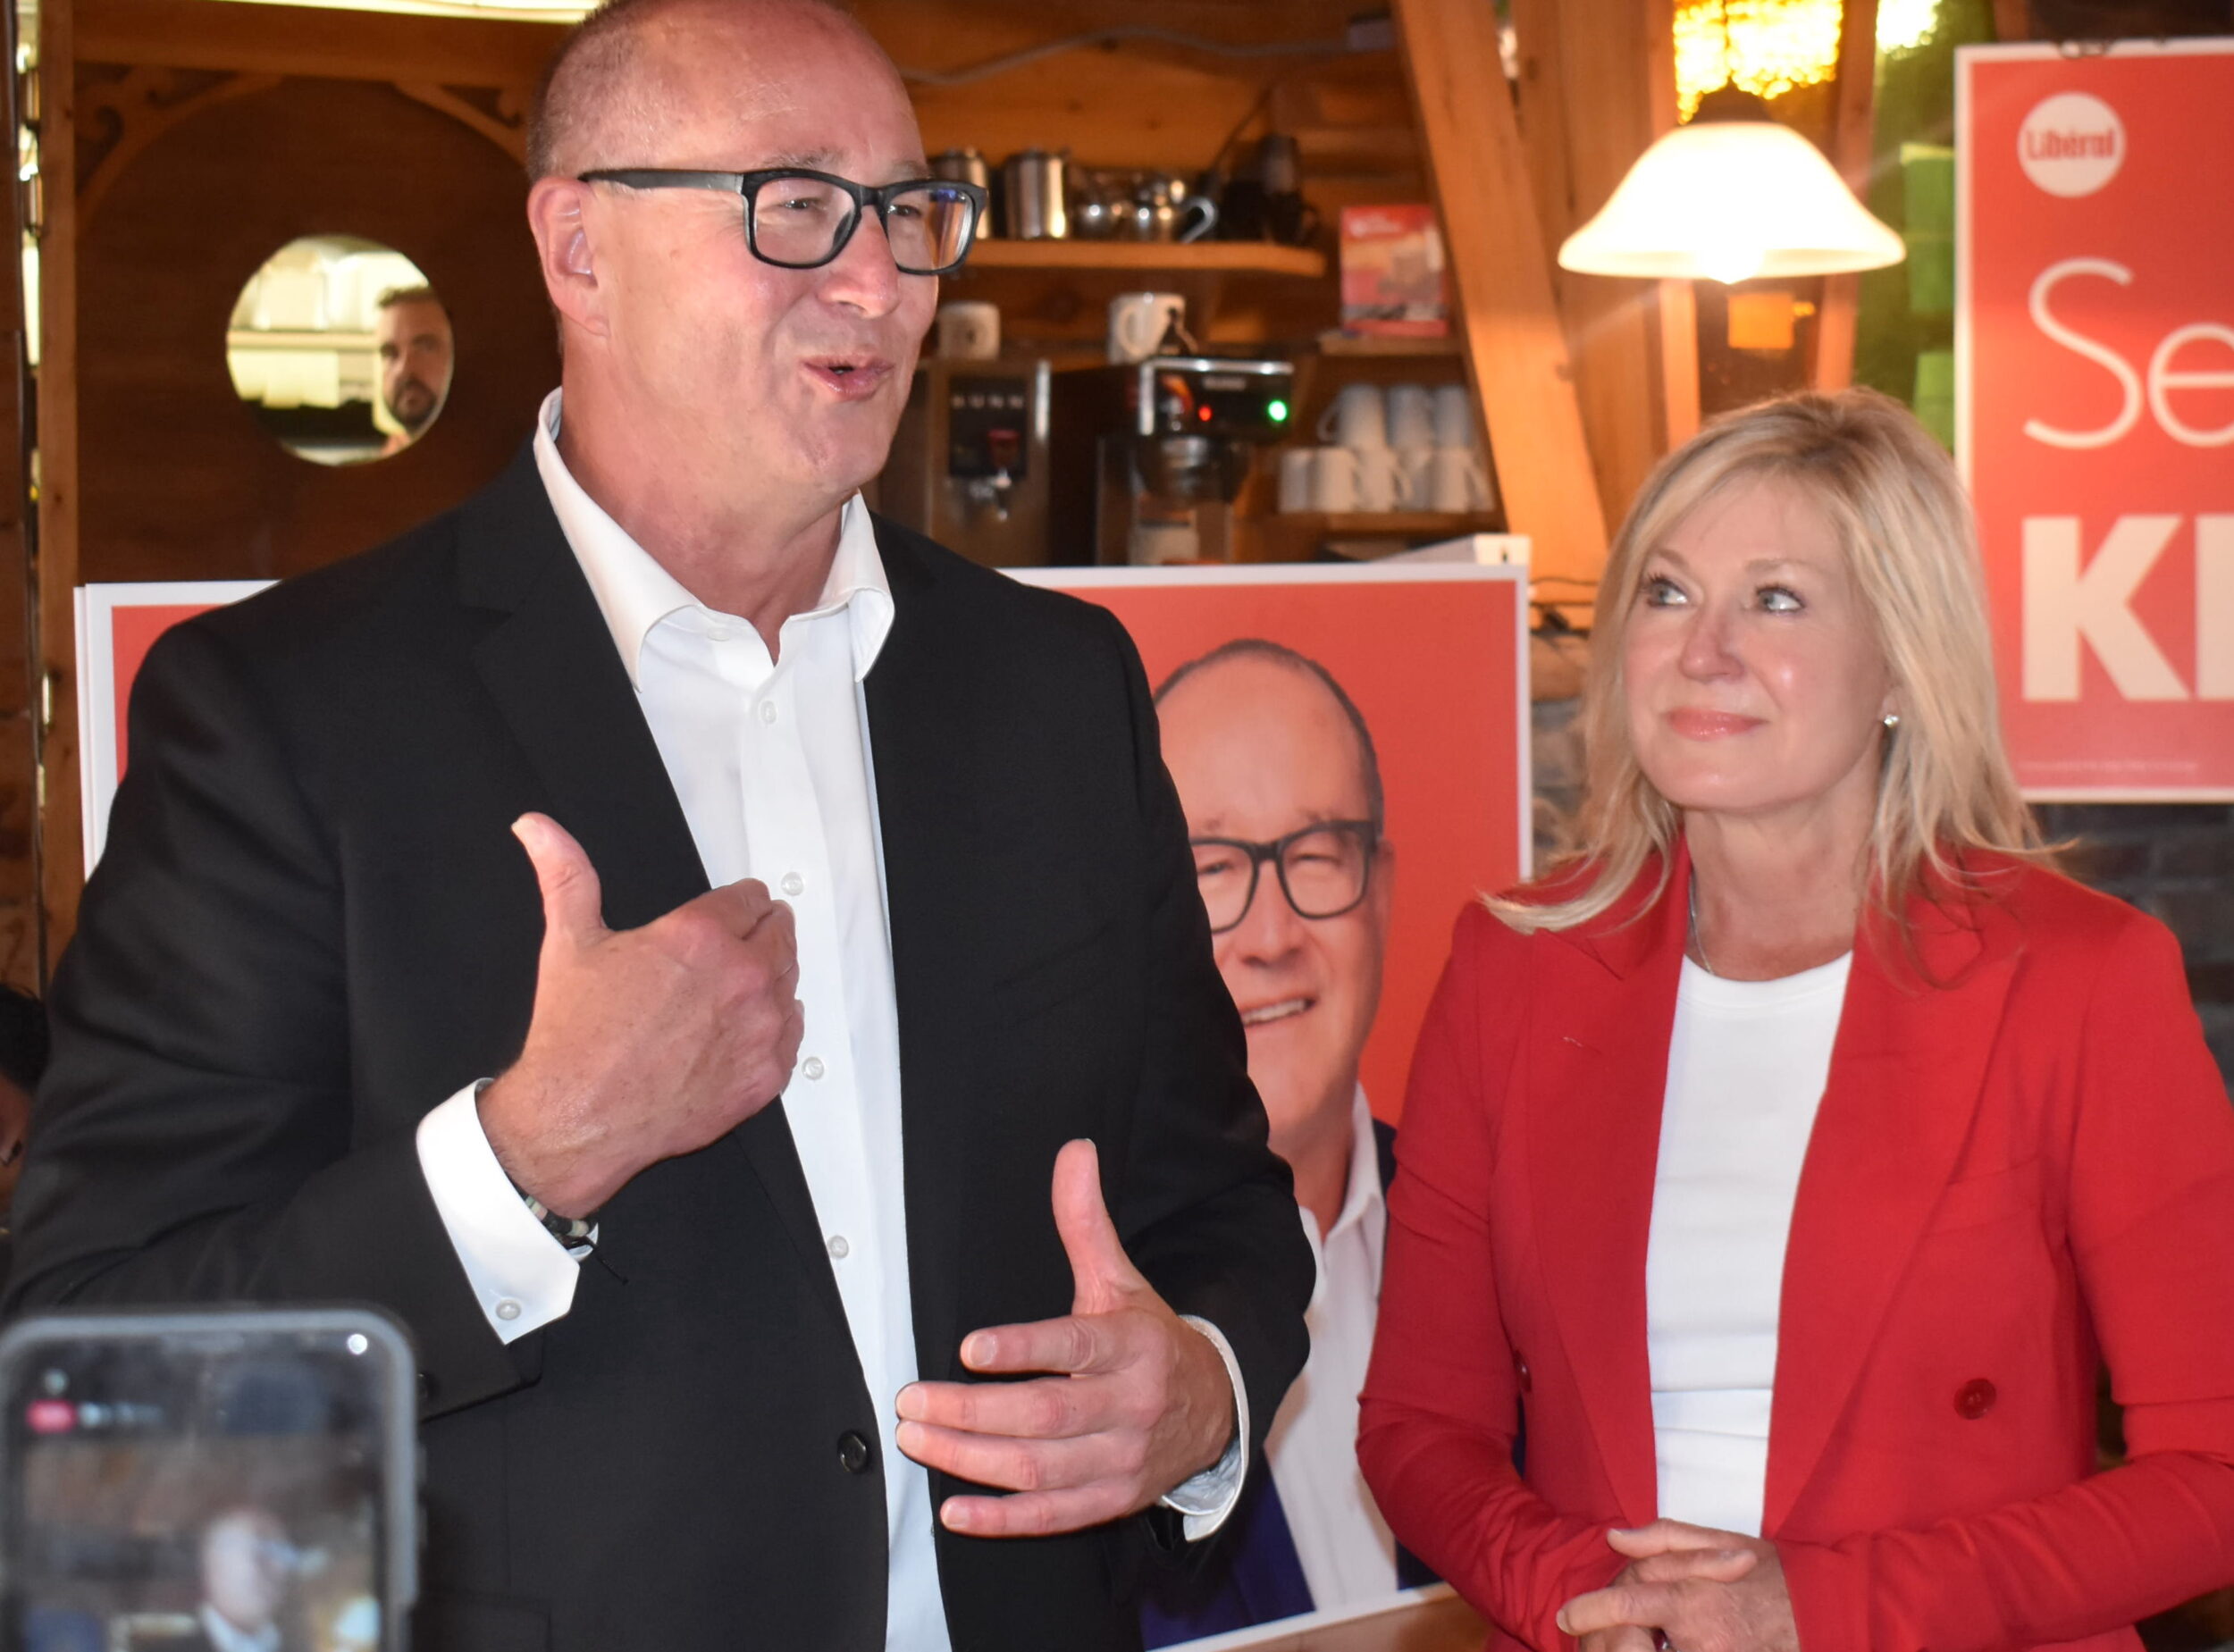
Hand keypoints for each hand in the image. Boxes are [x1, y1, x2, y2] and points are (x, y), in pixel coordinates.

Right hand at [477, 812, 804, 1216]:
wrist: (577, 1117)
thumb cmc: (575, 1038)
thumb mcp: (570, 941)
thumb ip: (565, 874)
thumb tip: (538, 829)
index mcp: (701, 936)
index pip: (751, 898)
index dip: (738, 902)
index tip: (734, 911)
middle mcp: (741, 978)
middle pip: (779, 935)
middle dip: (758, 935)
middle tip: (734, 948)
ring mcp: (760, 1029)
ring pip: (788, 983)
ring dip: (767, 980)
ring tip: (729, 992)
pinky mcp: (766, 1074)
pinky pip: (792, 1035)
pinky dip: (772, 1029)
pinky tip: (738, 1031)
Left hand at [894, 1139, 1235, 1536]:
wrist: (1216, 1408)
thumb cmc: (1150, 1340)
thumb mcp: (1123, 1280)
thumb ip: (1086, 1222)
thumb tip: (1074, 1151)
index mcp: (1132, 1347)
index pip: (1074, 1347)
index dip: (1023, 1349)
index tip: (971, 1348)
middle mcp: (1129, 1406)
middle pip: (1044, 1415)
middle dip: (971, 1411)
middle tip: (911, 1400)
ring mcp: (1121, 1460)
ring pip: (1039, 1468)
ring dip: (971, 1460)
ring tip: (917, 1438)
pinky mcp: (1110, 1500)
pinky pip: (1052, 1517)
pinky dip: (1001, 1520)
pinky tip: (954, 1510)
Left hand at [1558, 1521, 1793, 1651]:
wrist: (1822, 1612)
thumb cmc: (1770, 1573)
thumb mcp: (1719, 1540)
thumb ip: (1662, 1537)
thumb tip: (1614, 1537)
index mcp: (1693, 1598)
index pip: (1626, 1607)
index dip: (1589, 1612)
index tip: (1567, 1617)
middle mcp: (1699, 1639)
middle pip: (1631, 1647)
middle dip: (1608, 1643)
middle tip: (1593, 1637)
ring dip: (1631, 1648)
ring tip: (1626, 1640)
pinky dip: (1659, 1651)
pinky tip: (1661, 1642)